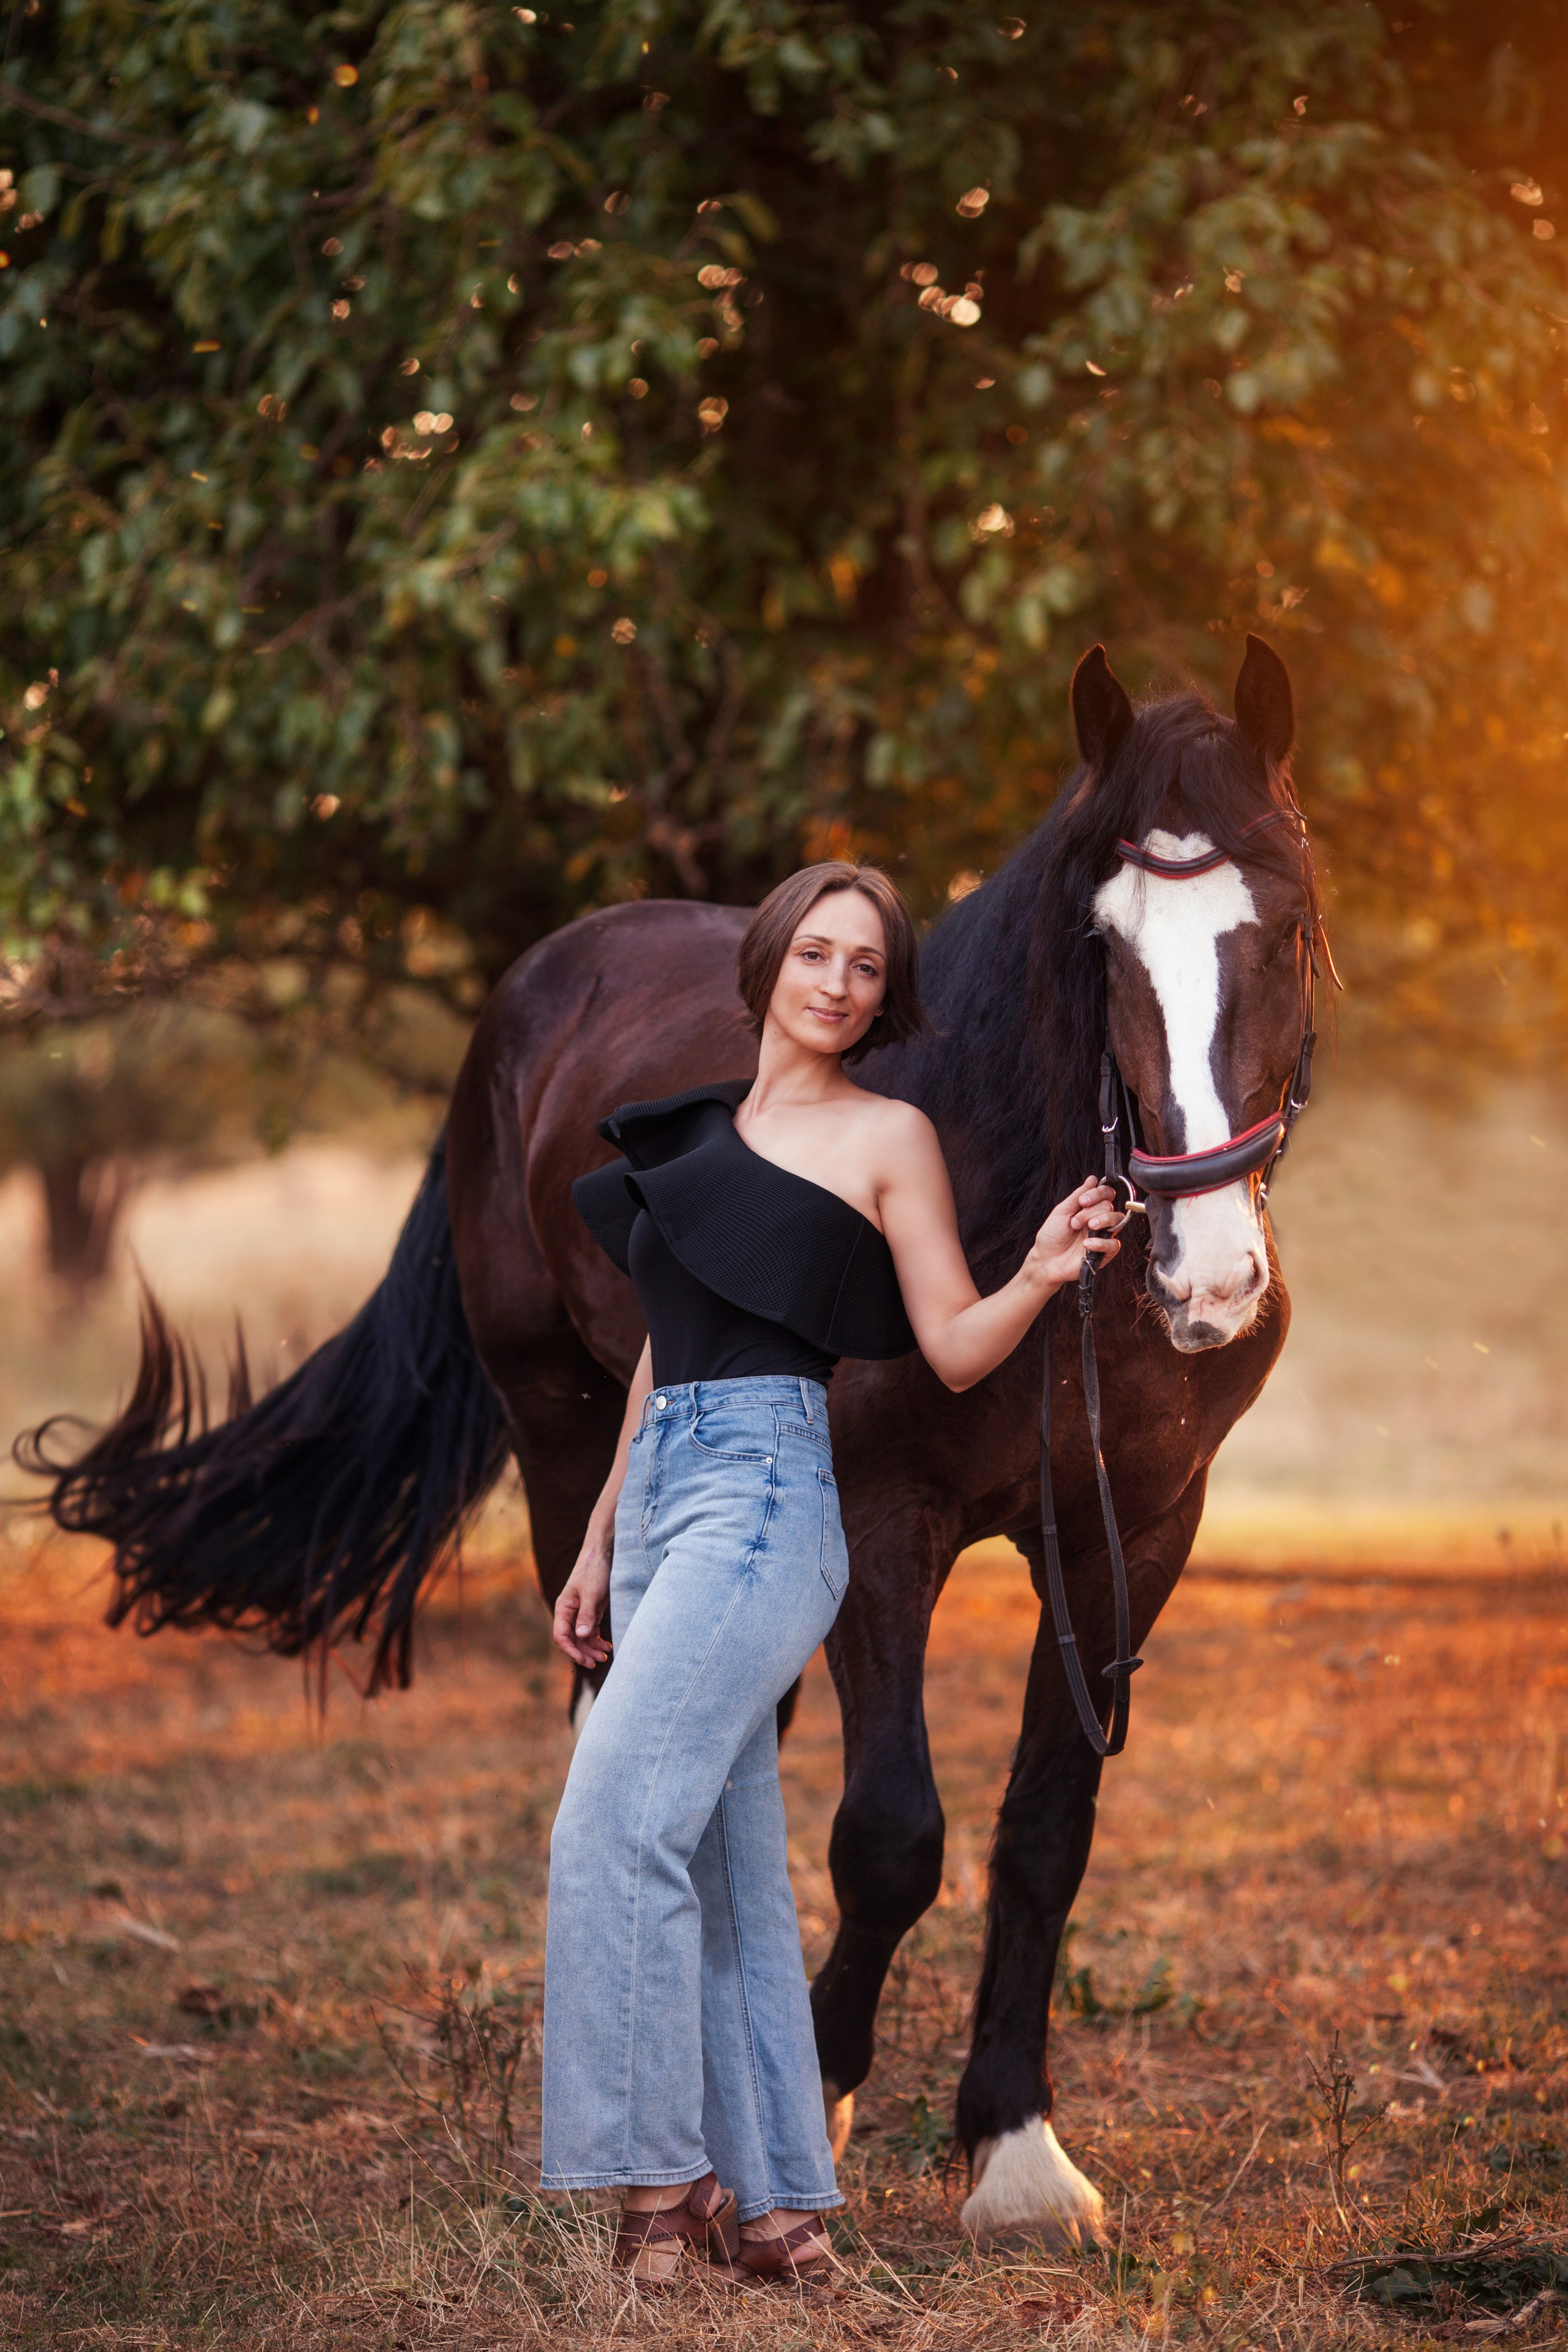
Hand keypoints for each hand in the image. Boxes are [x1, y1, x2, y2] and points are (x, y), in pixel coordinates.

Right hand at [553, 1526, 612, 1667]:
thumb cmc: (594, 1570)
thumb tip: (580, 1636)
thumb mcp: (591, 1593)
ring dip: (591, 1649)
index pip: (561, 1636)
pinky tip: (606, 1646)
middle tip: (597, 1663)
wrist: (604, 1554)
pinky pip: (591, 1632)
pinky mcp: (591, 1612)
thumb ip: (586, 1615)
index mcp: (564, 1608)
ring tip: (605, 1656)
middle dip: (583, 1653)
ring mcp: (580, 1613)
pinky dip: (597, 1640)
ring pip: (582, 1638)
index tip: (584, 1659)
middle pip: (571, 1640)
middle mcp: (570, 1613)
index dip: (571, 1650)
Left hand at [1025, 1178, 1122, 1290]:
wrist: (1045, 1260)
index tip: (1082, 1201)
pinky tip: (1086, 1244)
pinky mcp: (1104, 1254)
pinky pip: (1113, 1244)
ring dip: (1101, 1221)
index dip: (1098, 1194)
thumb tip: (1092, 1179)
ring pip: (1117, 1221)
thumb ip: (1077, 1195)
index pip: (1106, 1194)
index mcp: (1089, 1209)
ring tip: (1086, 1228)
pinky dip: (1101, 1242)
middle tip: (1075, 1222)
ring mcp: (1102, 1236)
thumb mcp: (1061, 1211)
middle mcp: (1098, 1221)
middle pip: (1109, 1206)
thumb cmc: (1051, 1236)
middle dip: (1091, 1211)